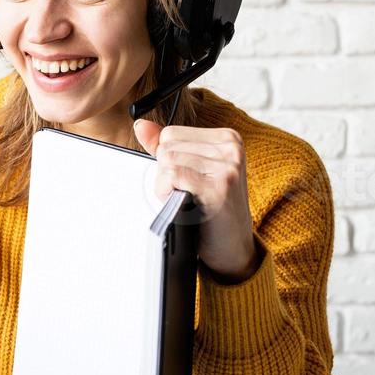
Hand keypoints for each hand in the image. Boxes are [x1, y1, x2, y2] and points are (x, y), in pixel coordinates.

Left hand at [133, 118, 258, 282]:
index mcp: (227, 138)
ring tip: (189, 202)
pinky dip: (168, 193)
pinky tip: (186, 206)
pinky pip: (173, 175)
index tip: (189, 181)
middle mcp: (231, 148)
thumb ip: (168, 147)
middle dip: (167, 175)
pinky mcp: (219, 187)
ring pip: (167, 160)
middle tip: (189, 196)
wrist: (234, 248)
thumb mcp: (192, 172)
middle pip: (167, 147)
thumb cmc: (212, 211)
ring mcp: (228, 166)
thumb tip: (141, 126)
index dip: (168, 162)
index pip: (170, 134)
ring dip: (167, 187)